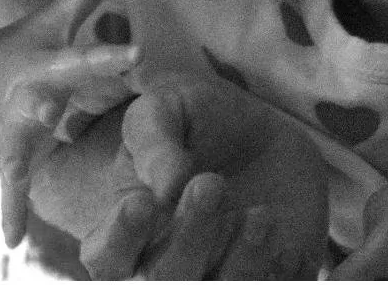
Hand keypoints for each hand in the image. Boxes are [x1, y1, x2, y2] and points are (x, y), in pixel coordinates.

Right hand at [0, 0, 140, 245]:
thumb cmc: (20, 48)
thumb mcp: (50, 21)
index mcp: (44, 60)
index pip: (82, 56)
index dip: (110, 55)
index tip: (139, 54)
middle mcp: (26, 91)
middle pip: (44, 95)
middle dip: (53, 99)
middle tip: (60, 103)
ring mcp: (12, 124)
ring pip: (21, 142)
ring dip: (19, 157)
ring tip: (17, 172)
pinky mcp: (6, 153)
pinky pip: (11, 185)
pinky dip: (11, 211)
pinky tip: (12, 241)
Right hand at [77, 70, 328, 278]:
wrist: (263, 136)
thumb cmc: (197, 121)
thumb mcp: (166, 110)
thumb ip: (155, 142)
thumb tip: (167, 185)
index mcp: (126, 227)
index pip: (105, 255)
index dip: (120, 238)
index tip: (141, 202)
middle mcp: (164, 263)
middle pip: (165, 279)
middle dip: (190, 234)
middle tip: (212, 183)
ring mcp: (215, 277)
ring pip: (219, 292)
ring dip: (240, 261)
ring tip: (261, 214)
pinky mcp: (265, 281)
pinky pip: (269, 290)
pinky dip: (275, 270)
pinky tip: (282, 234)